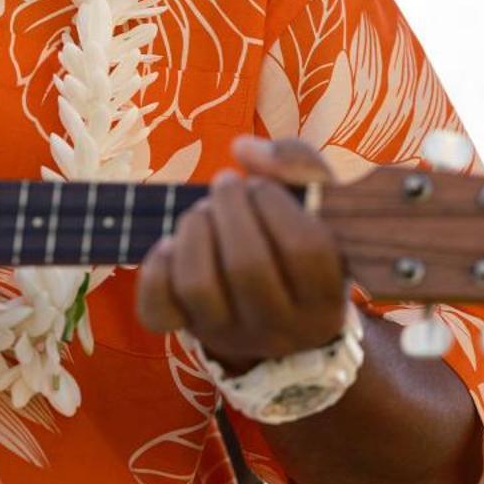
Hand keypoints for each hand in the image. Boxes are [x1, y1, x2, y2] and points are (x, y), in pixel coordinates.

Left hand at [135, 135, 348, 370]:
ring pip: (198, 285)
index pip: (305, 249)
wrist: (282, 314)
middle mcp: (284, 328)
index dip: (275, 202)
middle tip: (226, 184)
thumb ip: (299, 166)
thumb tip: (243, 148)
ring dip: (194, 230)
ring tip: (203, 212)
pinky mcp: (192, 331)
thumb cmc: (303, 243)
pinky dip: (156, 268)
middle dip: (229, 207)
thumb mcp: (321, 208)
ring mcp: (233, 335)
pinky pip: (158, 309)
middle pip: (247, 266)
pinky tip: (171, 244)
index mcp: (327, 297)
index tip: (262, 185)